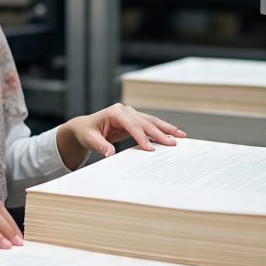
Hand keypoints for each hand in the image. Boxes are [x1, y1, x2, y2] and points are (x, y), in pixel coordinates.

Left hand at [56, 104, 185, 166]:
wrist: (85, 127)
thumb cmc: (87, 132)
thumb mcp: (90, 139)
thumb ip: (101, 145)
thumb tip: (110, 154)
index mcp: (115, 112)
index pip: (132, 125)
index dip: (142, 136)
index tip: (151, 148)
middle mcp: (125, 111)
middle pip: (145, 122)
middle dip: (160, 133)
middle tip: (173, 143)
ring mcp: (131, 114)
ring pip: (151, 121)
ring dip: (166, 129)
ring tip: (180, 135)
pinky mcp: (134, 121)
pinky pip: (149, 126)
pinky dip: (161, 131)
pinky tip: (172, 136)